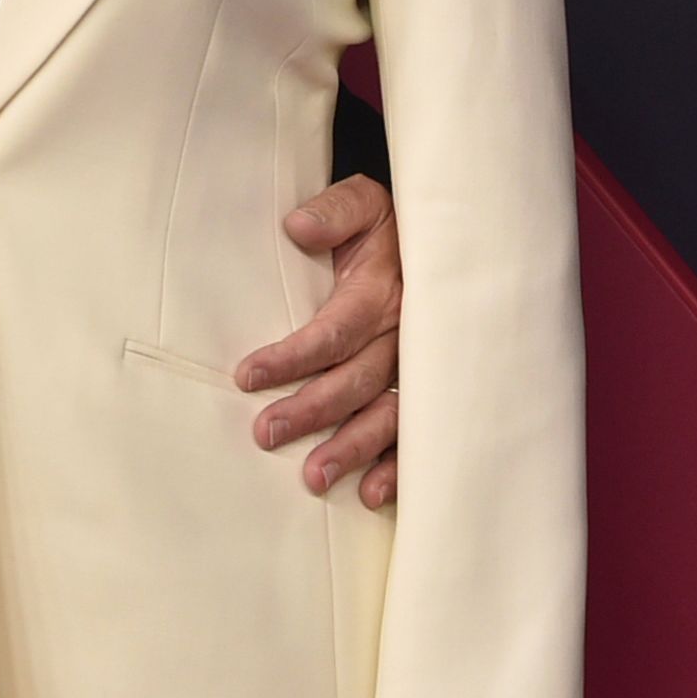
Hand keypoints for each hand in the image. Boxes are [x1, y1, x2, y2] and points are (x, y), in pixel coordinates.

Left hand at [237, 174, 402, 504]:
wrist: (448, 242)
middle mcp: (407, 335)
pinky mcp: (433, 391)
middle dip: (311, 410)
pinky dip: (400, 467)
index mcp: (383, 292)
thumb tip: (297, 227)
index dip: (293, 356)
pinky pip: (421, 434)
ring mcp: (424, 369)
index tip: (248, 376)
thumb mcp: (366, 203)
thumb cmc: (392, 228)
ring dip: (352, 448)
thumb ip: (334, 211)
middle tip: (265, 434)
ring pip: (389, 415)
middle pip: (357, 381)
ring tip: (313, 478)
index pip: (334, 331)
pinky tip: (371, 494)